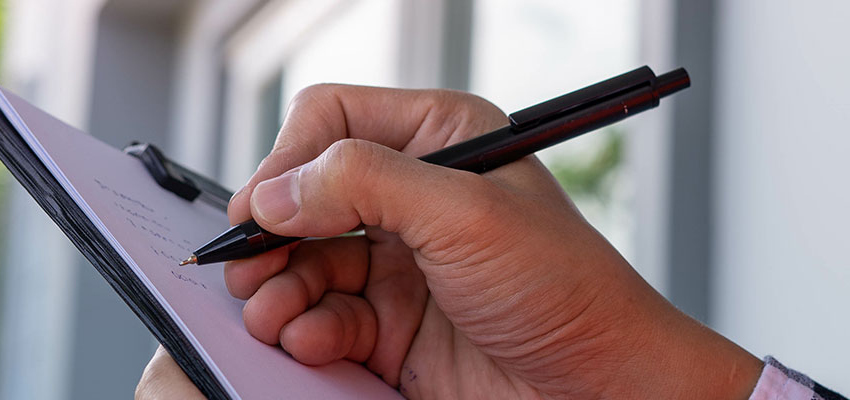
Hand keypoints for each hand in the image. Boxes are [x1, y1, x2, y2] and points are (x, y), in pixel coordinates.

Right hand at [137, 84, 760, 398]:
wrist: (603, 391)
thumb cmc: (566, 289)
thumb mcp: (466, 214)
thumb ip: (364, 184)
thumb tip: (276, 189)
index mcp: (441, 140)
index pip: (331, 120)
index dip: (288, 160)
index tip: (262, 208)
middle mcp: (415, 197)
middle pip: (304, 196)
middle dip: (270, 233)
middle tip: (246, 267)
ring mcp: (402, 265)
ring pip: (303, 263)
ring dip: (276, 289)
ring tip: (271, 316)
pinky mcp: (393, 329)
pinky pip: (321, 320)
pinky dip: (303, 331)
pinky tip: (308, 343)